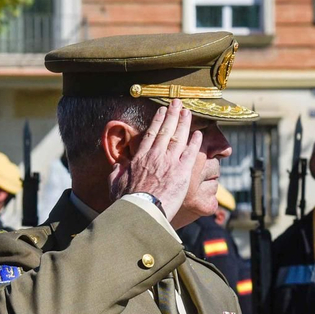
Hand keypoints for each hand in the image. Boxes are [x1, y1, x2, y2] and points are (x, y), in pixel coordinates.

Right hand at [108, 99, 203, 222]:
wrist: (141, 210)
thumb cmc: (127, 200)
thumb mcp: (115, 183)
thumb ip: (117, 171)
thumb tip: (116, 166)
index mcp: (140, 157)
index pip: (151, 134)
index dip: (158, 120)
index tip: (162, 111)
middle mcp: (156, 155)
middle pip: (166, 130)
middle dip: (172, 115)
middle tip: (177, 103)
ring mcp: (170, 162)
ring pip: (179, 138)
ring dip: (184, 123)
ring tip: (188, 112)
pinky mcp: (182, 172)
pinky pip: (191, 153)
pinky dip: (195, 142)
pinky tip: (199, 134)